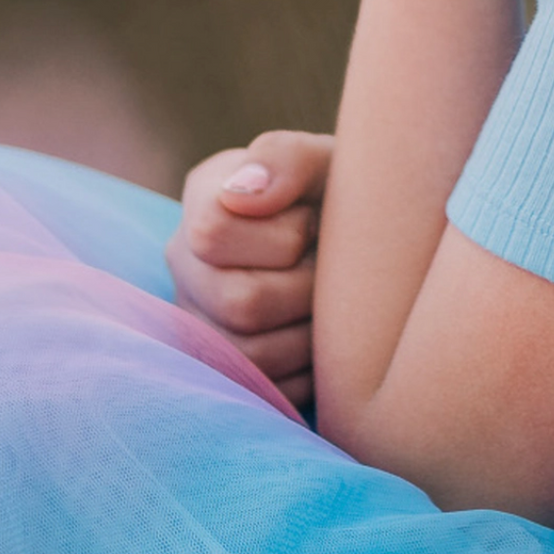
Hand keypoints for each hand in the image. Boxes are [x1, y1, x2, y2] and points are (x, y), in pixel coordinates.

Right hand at [165, 130, 331, 408]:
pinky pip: (267, 393)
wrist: (365, 241)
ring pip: (251, 356)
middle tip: (330, 271)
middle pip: (237, 301)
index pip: (213, 231)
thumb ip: (287, 160)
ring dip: (309, 332)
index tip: (312, 223)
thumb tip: (241, 194)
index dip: (283, 235)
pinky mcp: (226, 372)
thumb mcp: (329, 163)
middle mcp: (187, 263)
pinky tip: (323, 339)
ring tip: (329, 304)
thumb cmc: (346, 196)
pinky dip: (309, 372)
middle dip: (304, 288)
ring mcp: (199, 321)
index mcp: (206, 199)